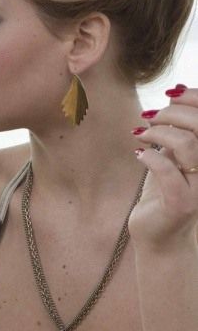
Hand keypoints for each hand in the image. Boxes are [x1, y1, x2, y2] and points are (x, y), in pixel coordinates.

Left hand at [131, 86, 197, 247]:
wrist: (158, 236)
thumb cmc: (164, 192)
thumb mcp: (172, 156)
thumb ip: (178, 131)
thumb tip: (175, 96)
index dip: (194, 98)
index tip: (171, 94)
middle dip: (172, 113)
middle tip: (148, 116)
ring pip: (187, 144)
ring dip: (158, 132)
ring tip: (140, 135)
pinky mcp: (181, 203)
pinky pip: (167, 171)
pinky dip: (149, 157)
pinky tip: (138, 155)